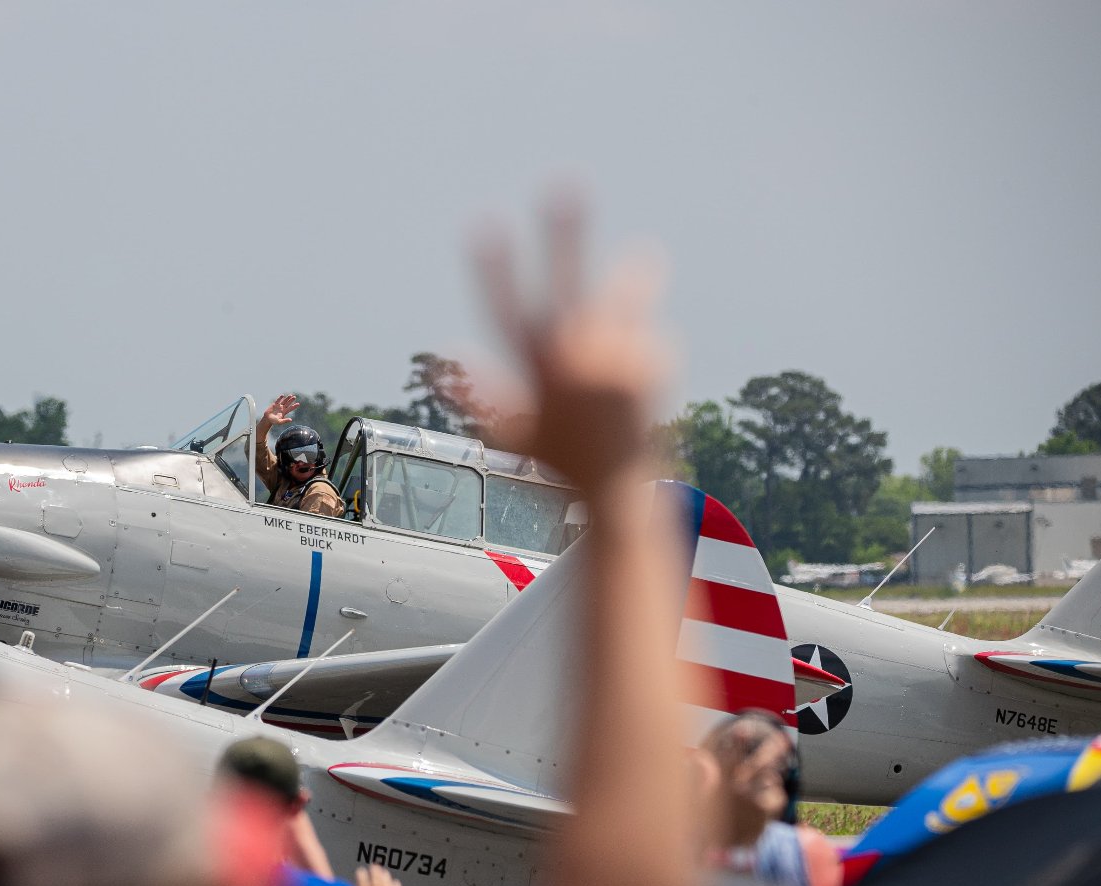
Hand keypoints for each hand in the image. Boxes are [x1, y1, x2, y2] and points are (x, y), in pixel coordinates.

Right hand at [263, 393, 298, 427]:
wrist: (267, 419)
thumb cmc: (274, 421)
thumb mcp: (280, 422)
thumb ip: (285, 421)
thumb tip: (291, 420)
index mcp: (284, 412)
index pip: (290, 408)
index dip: (294, 406)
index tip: (298, 404)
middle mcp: (282, 408)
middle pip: (288, 403)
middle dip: (291, 400)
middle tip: (295, 397)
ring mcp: (279, 406)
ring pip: (284, 401)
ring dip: (287, 398)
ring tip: (291, 395)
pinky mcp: (275, 404)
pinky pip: (278, 400)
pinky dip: (280, 398)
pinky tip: (283, 395)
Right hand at [470, 195, 671, 492]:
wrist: (617, 488)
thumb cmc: (559, 459)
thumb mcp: (513, 430)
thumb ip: (482, 390)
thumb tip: (449, 359)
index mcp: (535, 369)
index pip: (504, 306)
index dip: (491, 265)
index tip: (481, 223)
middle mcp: (574, 358)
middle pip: (566, 281)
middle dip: (563, 232)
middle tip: (563, 182)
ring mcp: (615, 359)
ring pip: (623, 299)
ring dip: (634, 276)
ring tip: (646, 254)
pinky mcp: (651, 367)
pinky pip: (648, 343)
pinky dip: (642, 357)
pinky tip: (638, 389)